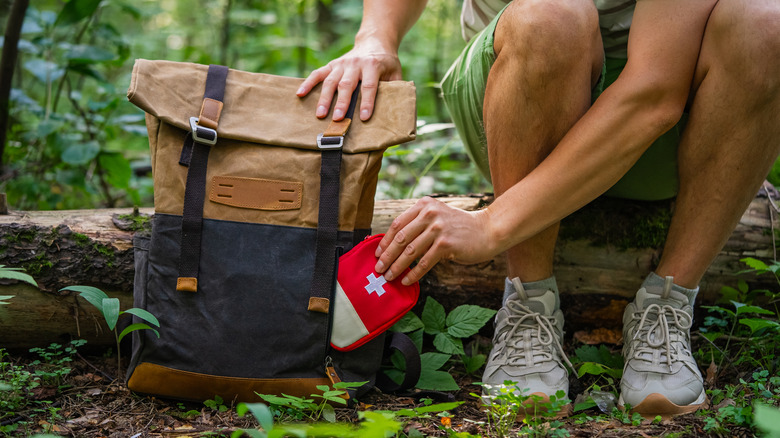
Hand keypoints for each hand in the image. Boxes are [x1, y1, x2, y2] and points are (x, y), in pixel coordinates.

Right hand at [296, 39, 402, 120]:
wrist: (374, 42)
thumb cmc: (387, 63)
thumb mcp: (395, 73)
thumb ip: (394, 88)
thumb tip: (393, 111)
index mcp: (373, 65)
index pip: (369, 86)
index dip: (367, 102)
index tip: (363, 118)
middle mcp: (355, 64)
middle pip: (347, 84)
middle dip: (342, 102)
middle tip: (337, 119)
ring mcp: (341, 64)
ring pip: (330, 81)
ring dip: (324, 98)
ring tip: (320, 114)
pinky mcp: (332, 65)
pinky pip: (318, 73)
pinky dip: (308, 83)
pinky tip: (300, 94)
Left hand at [373, 197, 497, 285]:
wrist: (487, 230)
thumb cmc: (459, 227)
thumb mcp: (437, 216)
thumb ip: (418, 224)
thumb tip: (393, 245)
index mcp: (423, 205)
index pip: (397, 224)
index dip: (385, 241)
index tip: (377, 254)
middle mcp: (429, 214)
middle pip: (401, 238)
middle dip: (387, 256)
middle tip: (378, 269)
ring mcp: (438, 228)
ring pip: (410, 251)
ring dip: (397, 266)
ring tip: (389, 276)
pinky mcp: (446, 244)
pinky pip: (424, 262)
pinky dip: (413, 273)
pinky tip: (407, 280)